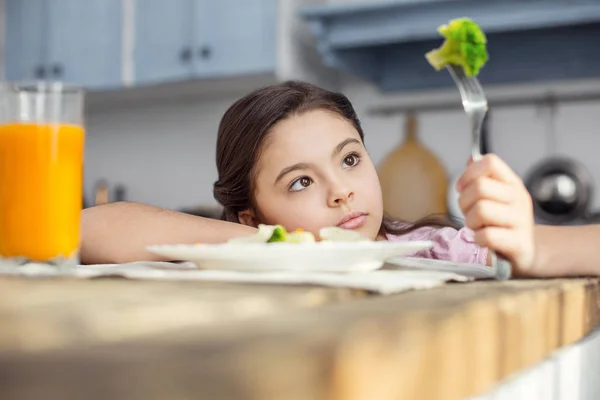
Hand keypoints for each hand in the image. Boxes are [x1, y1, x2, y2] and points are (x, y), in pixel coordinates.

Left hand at [456, 154, 534, 271]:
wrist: (526, 252)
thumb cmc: (503, 223)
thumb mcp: (496, 197)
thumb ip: (483, 178)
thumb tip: (471, 159)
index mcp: (512, 183)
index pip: (490, 162)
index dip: (469, 173)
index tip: (462, 188)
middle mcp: (519, 198)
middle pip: (480, 187)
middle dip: (464, 202)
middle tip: (468, 212)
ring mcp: (521, 220)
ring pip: (481, 210)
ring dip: (470, 221)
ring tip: (477, 226)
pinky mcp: (518, 243)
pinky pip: (487, 235)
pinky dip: (478, 238)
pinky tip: (483, 240)